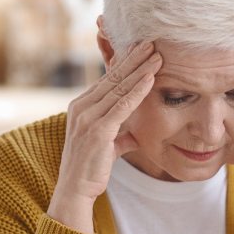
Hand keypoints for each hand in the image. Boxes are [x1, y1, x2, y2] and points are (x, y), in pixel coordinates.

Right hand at [47, 41, 161, 233]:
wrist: (75, 191)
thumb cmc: (91, 169)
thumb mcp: (108, 146)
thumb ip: (120, 136)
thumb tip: (134, 136)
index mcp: (82, 106)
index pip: (108, 80)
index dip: (127, 64)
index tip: (143, 50)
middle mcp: (81, 107)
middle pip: (113, 77)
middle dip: (134, 58)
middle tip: (152, 41)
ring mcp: (87, 117)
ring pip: (119, 88)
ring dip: (140, 70)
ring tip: (157, 55)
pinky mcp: (96, 130)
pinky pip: (121, 106)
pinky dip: (138, 90)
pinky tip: (151, 78)